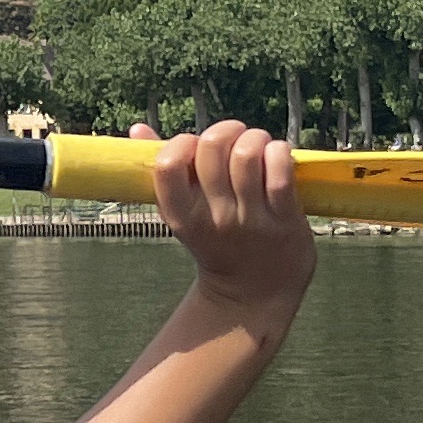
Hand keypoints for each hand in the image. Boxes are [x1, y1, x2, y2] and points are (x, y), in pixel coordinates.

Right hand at [152, 123, 313, 324]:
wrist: (254, 295)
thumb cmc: (217, 242)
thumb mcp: (184, 213)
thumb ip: (165, 170)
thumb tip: (137, 126)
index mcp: (181, 215)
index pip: (167, 165)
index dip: (182, 142)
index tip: (195, 146)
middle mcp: (213, 217)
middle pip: (211, 148)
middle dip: (226, 130)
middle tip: (236, 137)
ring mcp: (250, 219)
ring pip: (247, 155)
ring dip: (256, 138)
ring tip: (259, 145)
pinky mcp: (284, 221)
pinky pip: (280, 174)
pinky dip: (280, 153)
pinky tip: (278, 156)